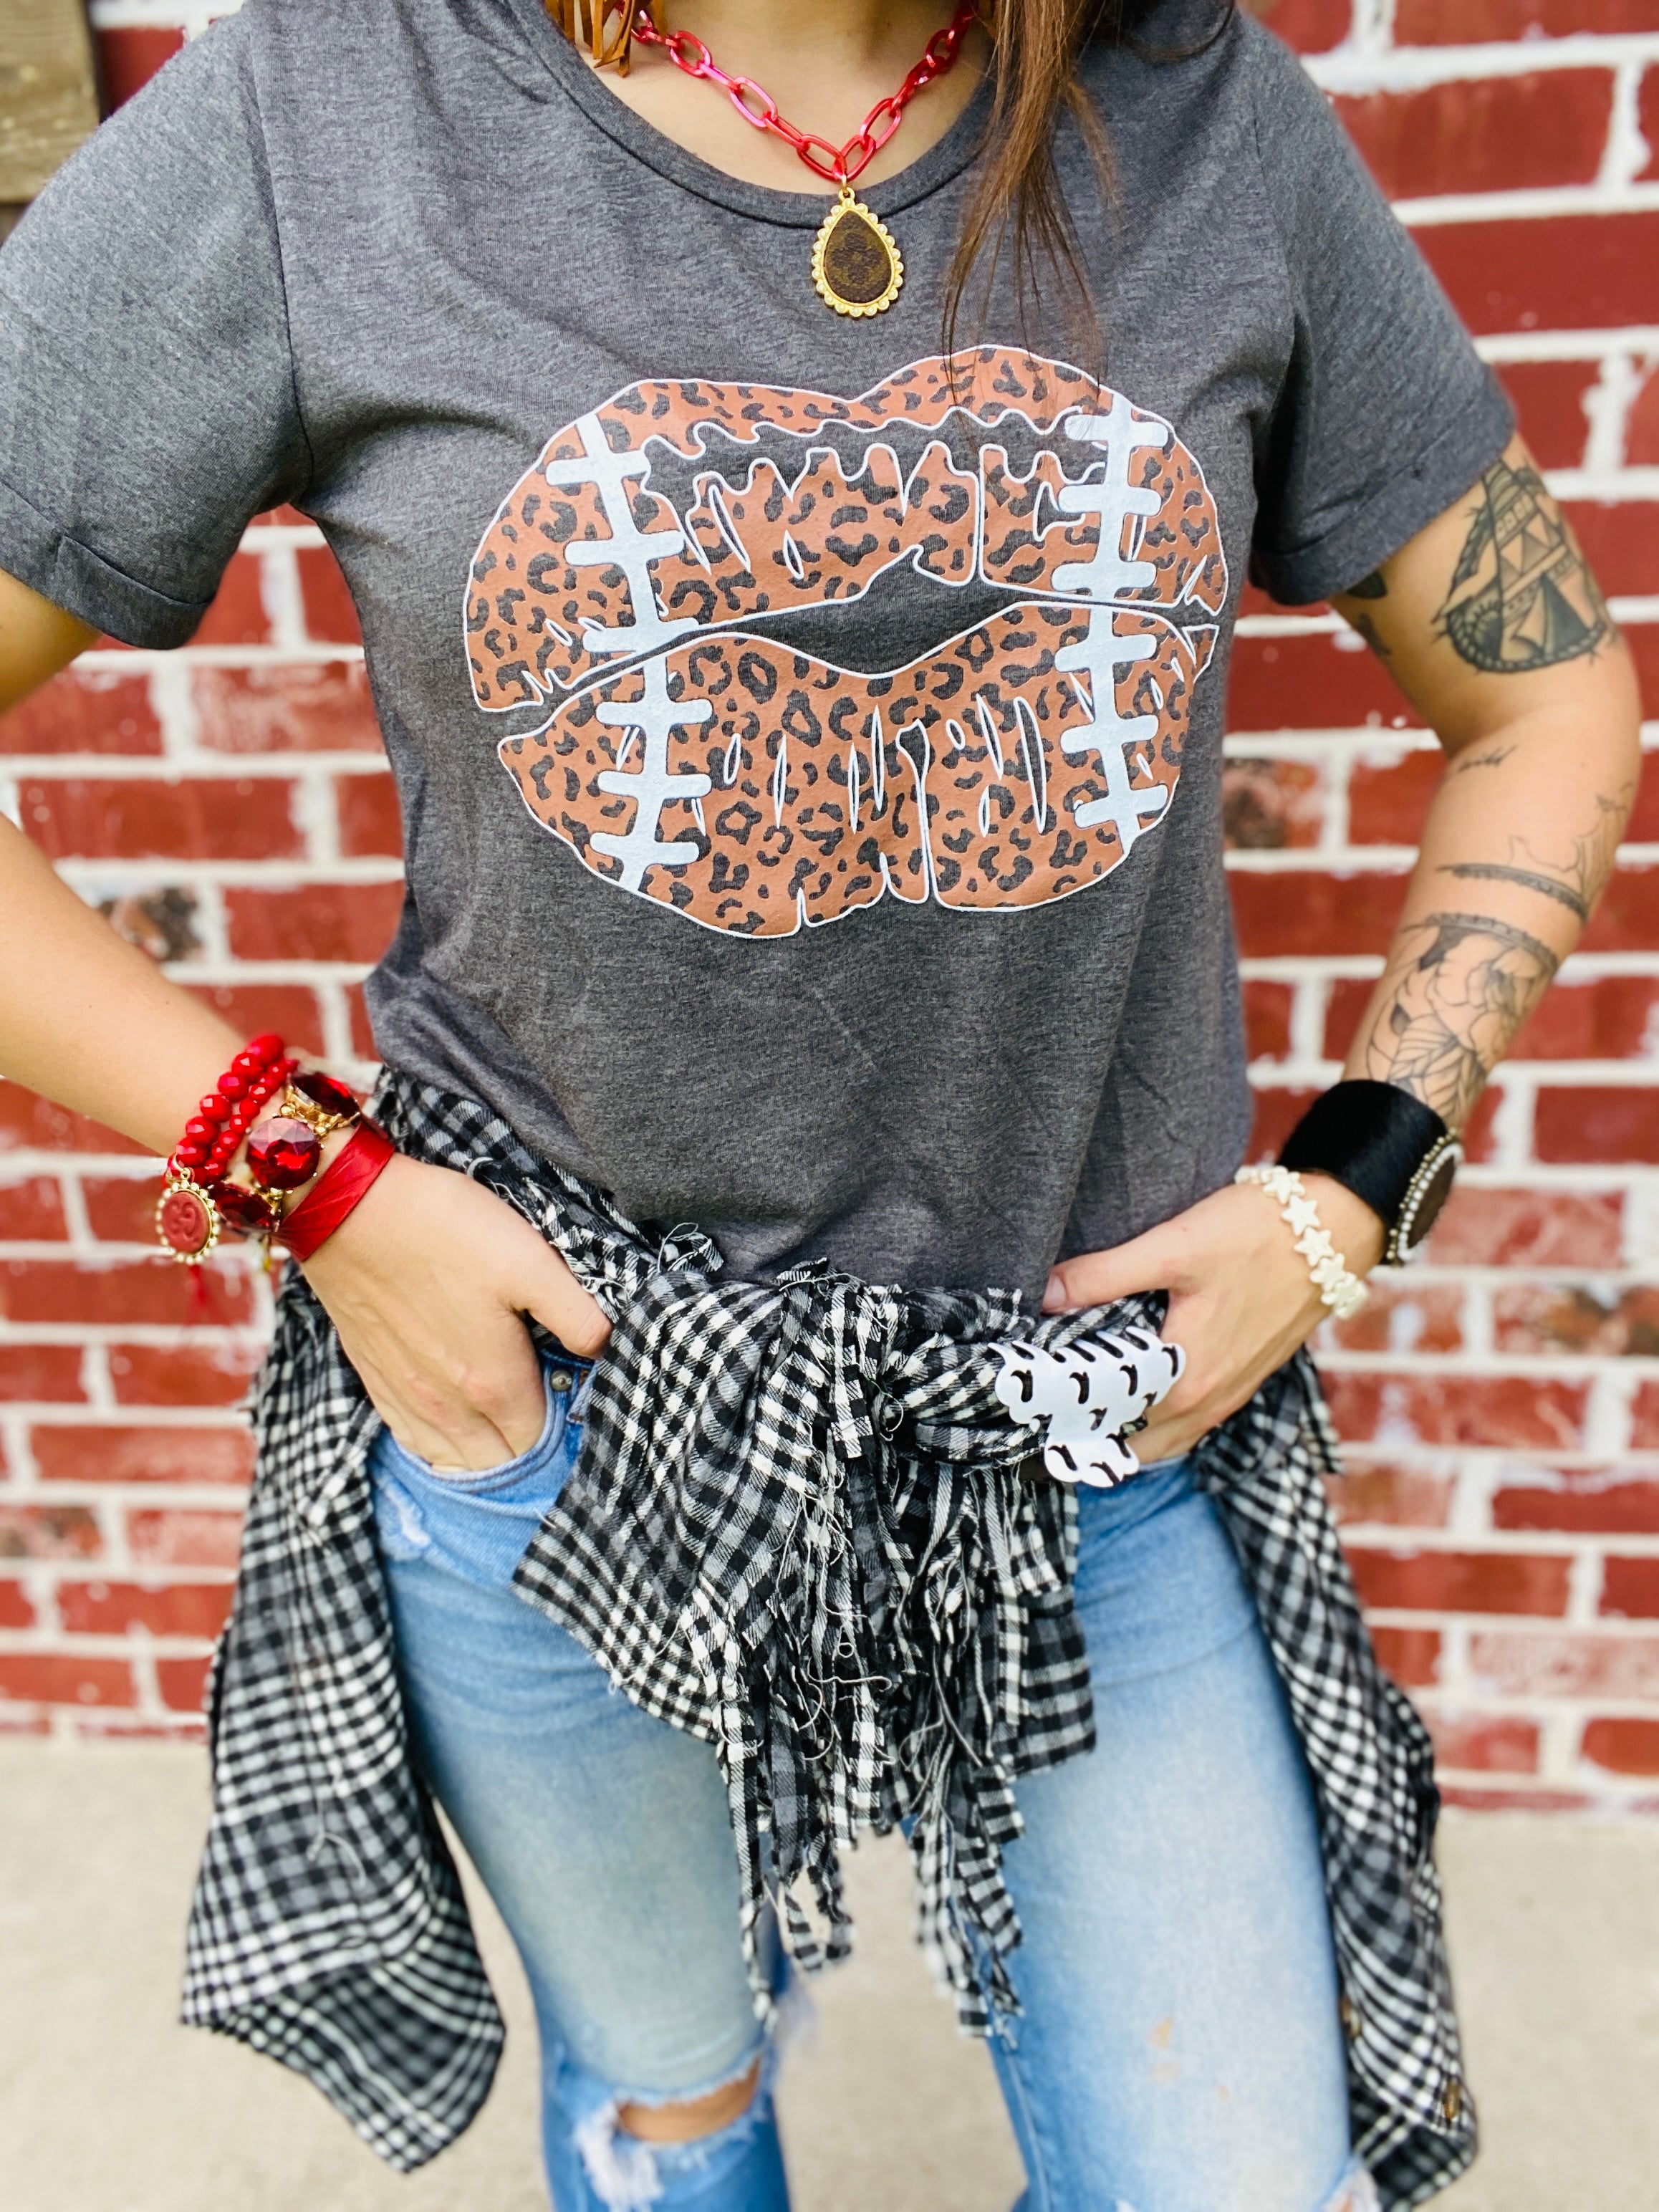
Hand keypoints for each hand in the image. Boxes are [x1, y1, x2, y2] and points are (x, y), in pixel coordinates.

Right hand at [299, 1151, 610, 1472]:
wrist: (348, 1209)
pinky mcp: (377, 1381)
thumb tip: (606, 1351)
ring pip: (456, 1463)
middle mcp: (450, 1408)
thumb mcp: (531, 1261)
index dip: (567, 1438)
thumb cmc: (445, 1230)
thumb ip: (577, 1314)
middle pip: (501, 1465)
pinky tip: (459, 1434)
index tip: (582, 1416)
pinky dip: (443, 1450)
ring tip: (512, 1437)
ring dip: (488, 1460)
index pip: (542, 1445)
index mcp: (495, 1385)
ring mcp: (408, 1399)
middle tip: (554, 1425)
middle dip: (532, 1457)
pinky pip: (415, 1443)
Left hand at [1040, 1174, 1384, 1463]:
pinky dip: (1154, 1421)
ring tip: (1077, 1405)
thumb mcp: (1173, 1248)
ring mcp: (1229, 1395)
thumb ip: (1103, 1274)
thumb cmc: (1257, 1234)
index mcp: (1185, 1378)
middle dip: (1086, 1434)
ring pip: (1162, 1440)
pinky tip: (1132, 1390)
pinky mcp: (1243, 1379)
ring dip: (1121, 1433)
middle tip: (1040, 1409)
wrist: (1335, 1230)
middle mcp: (1208, 1401)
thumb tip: (1044, 1295)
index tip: (1025, 1406)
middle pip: (1131, 1446)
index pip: (1107, 1426)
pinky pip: (1187, 1422)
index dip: (1062, 1419)